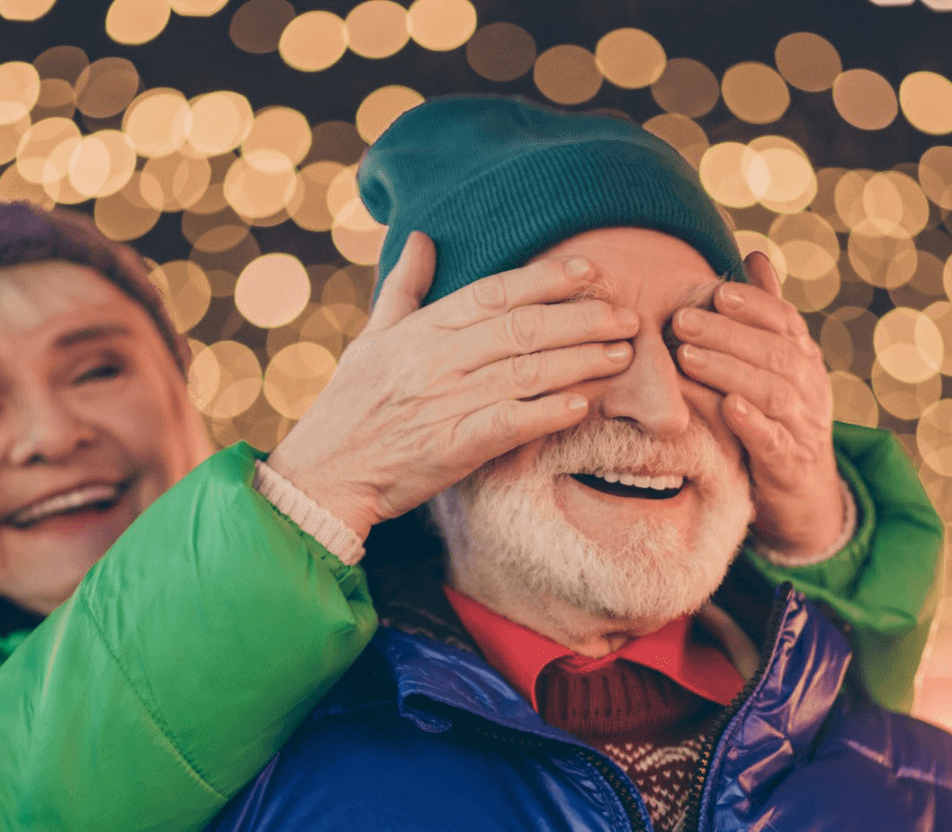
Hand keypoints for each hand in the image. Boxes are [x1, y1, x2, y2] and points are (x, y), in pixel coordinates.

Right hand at [267, 232, 639, 539]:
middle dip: (581, 318)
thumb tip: (423, 238)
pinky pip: (508, 424)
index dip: (547, 279)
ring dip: (579, 362)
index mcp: (420, 330)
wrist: (324, 473)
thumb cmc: (348, 406)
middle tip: (627, 316)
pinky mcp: (451, 447)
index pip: (494, 293)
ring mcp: (444, 403)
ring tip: (620, 355)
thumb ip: (404, 288)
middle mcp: (436, 360)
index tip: (590, 271)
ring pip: (525, 372)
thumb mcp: (371, 338)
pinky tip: (580, 406)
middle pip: (522, 328)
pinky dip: (545, 413)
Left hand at [670, 250, 846, 559]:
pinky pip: (774, 440)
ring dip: (728, 371)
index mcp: (803, 357)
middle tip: (682, 320)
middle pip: (772, 352)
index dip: (753, 304)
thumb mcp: (776, 364)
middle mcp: (809, 386)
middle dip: (726, 334)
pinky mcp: (790, 463)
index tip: (718, 290)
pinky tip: (727, 407)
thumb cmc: (779, 418)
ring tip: (688, 357)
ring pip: (771, 392)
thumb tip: (754, 255)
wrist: (804, 493)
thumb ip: (765, 314)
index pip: (784, 321)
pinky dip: (752, 422)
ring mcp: (803, 425)